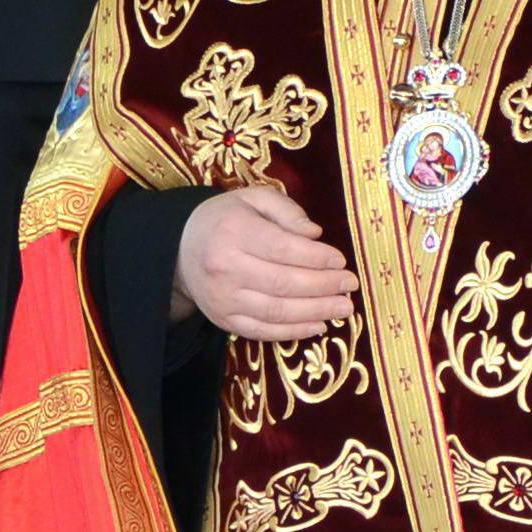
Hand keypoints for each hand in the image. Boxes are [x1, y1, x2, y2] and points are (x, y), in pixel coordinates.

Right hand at [176, 181, 357, 339]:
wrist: (181, 249)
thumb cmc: (225, 219)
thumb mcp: (252, 199)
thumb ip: (286, 210)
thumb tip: (315, 234)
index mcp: (233, 232)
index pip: (282, 249)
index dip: (316, 258)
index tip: (340, 261)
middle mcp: (226, 268)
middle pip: (284, 283)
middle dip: (324, 286)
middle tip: (350, 285)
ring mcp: (224, 299)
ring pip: (277, 311)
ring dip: (316, 312)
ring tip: (344, 308)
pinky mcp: (224, 321)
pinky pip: (264, 331)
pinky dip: (294, 332)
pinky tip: (319, 325)